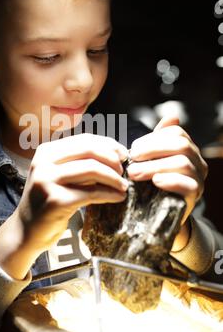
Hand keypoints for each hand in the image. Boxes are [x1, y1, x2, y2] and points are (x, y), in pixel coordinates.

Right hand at [17, 133, 127, 251]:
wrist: (27, 230)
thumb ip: (80, 163)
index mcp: (46, 151)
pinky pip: (91, 193)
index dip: (108, 145)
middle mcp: (44, 162)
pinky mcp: (56, 201)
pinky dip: (109, 194)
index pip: (84, 140)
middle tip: (123, 172)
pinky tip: (118, 197)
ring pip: (92, 169)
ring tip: (123, 186)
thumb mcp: (59, 175)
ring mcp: (48, 181)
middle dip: (112, 160)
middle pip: (89, 151)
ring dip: (114, 178)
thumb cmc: (49, 201)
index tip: (123, 154)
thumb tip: (115, 155)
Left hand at [128, 116, 207, 248]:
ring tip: (134, 173)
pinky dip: (170, 180)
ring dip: (155, 166)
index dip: (153, 138)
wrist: (159, 215)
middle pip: (181, 145)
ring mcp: (199, 178)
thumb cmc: (152, 183)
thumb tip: (172, 116)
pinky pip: (188, 184)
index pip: (176, 133)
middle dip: (153, 150)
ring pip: (183, 163)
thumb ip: (158, 140)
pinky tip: (155, 181)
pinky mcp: (195, 196)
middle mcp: (197, 161)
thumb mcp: (152, 160)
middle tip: (132, 160)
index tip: (133, 149)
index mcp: (188, 148)